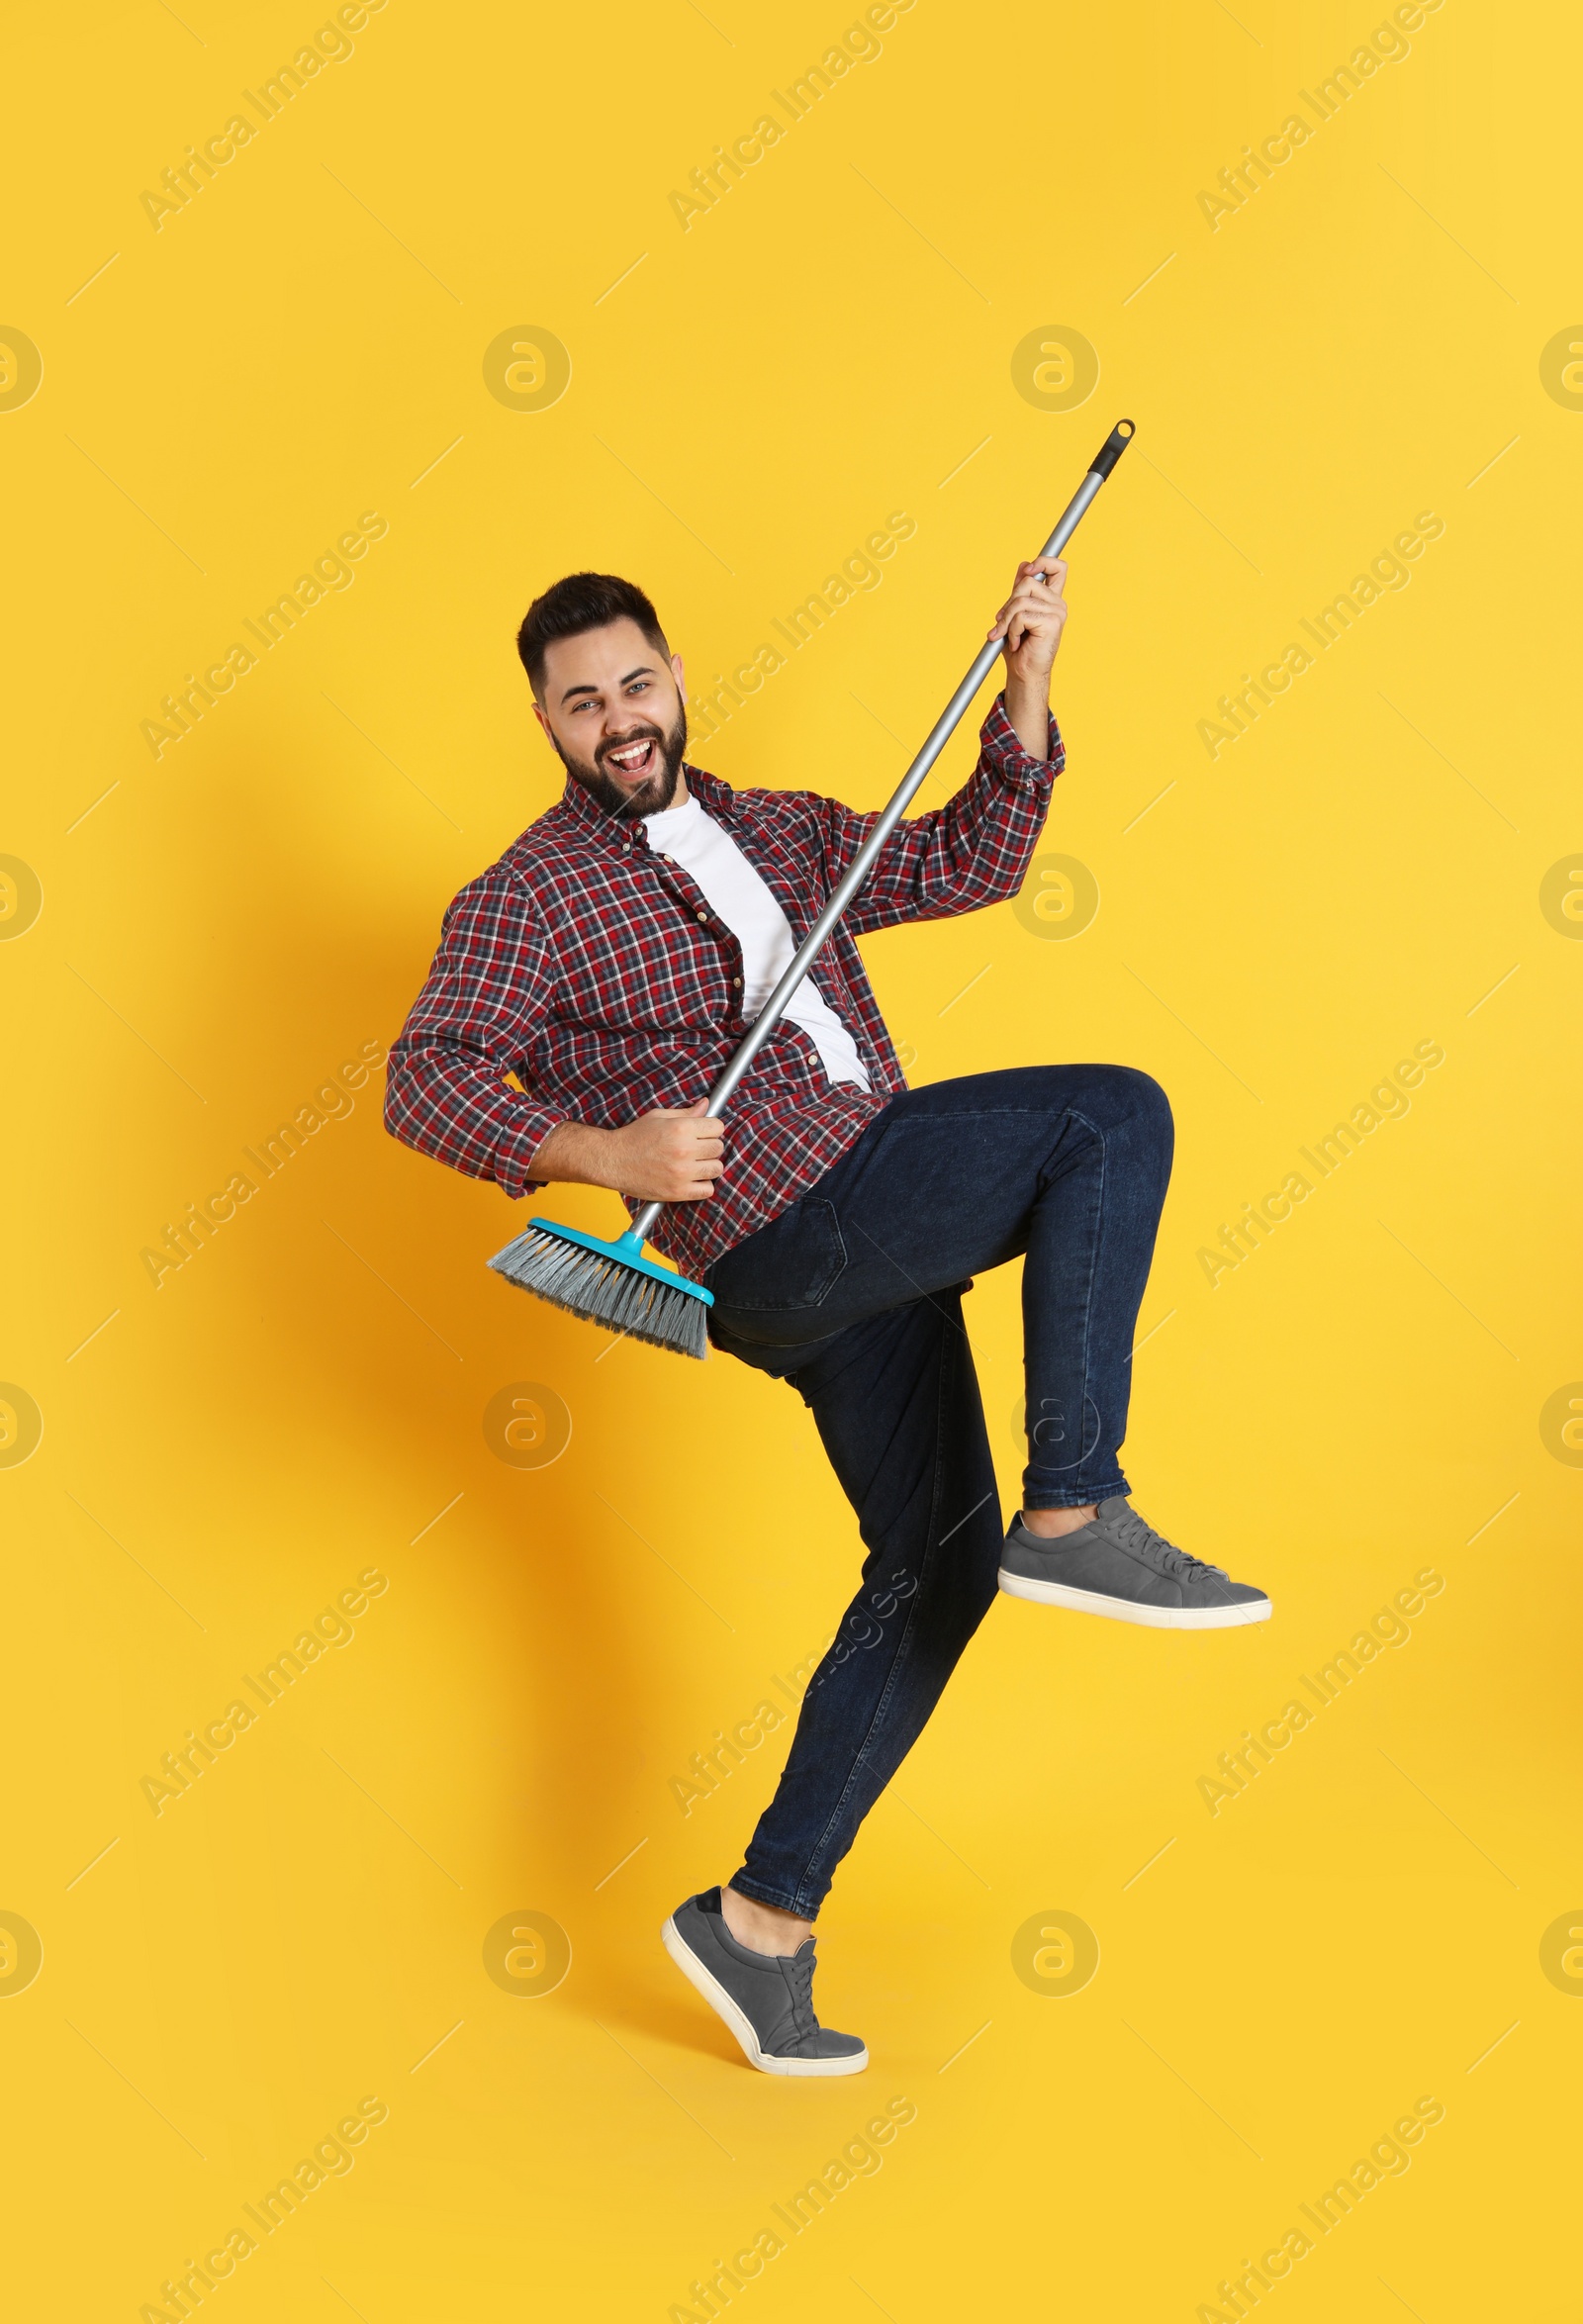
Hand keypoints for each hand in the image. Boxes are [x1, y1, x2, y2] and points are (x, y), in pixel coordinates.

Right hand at [532, 1101, 724, 1201]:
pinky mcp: (678, 1192)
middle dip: (710, 1146)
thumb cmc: (633, 1137)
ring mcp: (682, 1173)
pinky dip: (702, 1186)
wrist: (612, 1161)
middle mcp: (684, 1150)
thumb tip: (707, 1105)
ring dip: (708, 1166)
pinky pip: (707, 1190)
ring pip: (717, 1169)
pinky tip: (691, 1179)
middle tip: (697, 1149)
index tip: (704, 1133)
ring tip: (695, 1164)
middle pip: (719, 1147)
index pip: (718, 1127)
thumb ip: (685, 1113)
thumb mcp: (658, 1117)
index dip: (712, 1128)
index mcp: (681, 1128)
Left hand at [987, 557, 1067, 755]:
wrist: (1024, 674)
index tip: (1027, 569)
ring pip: (1020, 600)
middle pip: (1028, 581)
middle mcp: (1058, 603)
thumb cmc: (1019, 647)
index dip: (1043, 561)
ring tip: (1008, 636)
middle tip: (1002, 623)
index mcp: (1051, 599)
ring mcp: (1057, 612)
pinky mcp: (1052, 623)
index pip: (1058, 568)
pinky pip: (1022, 616)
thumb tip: (1023, 566)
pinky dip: (1012, 630)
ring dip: (1007, 620)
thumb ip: (1020, 591)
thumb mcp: (1015, 614)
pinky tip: (1016, 643)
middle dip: (1008, 602)